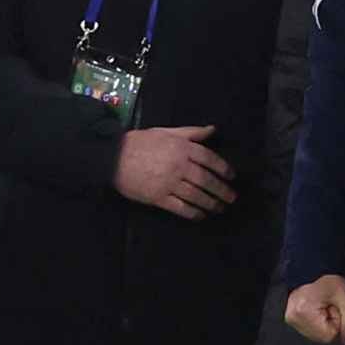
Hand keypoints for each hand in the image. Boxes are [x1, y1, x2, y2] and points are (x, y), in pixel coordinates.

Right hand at [114, 125, 233, 219]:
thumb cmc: (139, 142)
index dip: (224, 168)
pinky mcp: (158, 198)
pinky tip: (200, 215)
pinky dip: (193, 213)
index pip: (209, 159)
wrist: (112, 157)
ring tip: (220, 208)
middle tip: (232, 198)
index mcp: (181, 148)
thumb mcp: (165, 131)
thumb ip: (191, 132)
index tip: (232, 176)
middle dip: (222, 190)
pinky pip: (181, 208)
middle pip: (206, 180)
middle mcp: (178, 166)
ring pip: (196, 196)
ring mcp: (168, 183)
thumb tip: (213, 130)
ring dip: (211, 203)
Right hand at [284, 273, 344, 344]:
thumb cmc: (328, 281)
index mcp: (304, 311)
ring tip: (322, 308)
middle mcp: (293, 318)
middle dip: (331, 325)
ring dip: (324, 325)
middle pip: (322, 338)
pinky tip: (317, 311)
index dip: (338, 323)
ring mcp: (290, 319)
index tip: (335, 309)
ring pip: (316, 336)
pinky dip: (317, 324)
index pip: (329, 335)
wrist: (312, 271)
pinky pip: (310, 330)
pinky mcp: (291, 319)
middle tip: (329, 307)